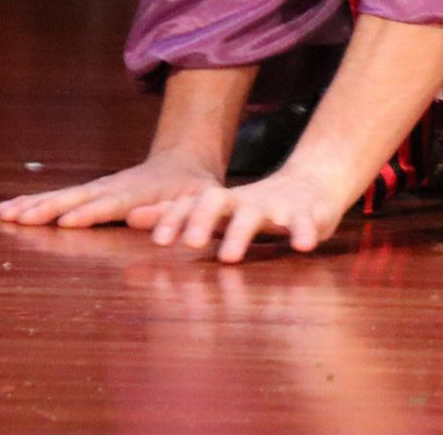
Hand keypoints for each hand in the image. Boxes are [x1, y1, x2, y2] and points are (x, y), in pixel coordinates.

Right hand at [0, 149, 221, 230]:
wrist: (184, 164)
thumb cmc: (196, 189)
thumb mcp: (202, 198)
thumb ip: (180, 210)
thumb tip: (151, 221)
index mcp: (142, 191)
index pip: (114, 203)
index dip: (92, 211)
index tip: (68, 221)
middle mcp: (115, 187)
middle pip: (79, 197)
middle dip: (50, 207)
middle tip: (21, 217)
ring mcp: (100, 187)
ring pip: (63, 195)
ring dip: (33, 204)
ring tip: (4, 213)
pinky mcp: (90, 192)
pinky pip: (59, 197)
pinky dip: (33, 201)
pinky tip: (8, 209)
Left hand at [146, 157, 363, 263]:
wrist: (311, 185)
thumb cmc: (254, 206)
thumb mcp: (217, 209)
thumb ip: (178, 214)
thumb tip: (131, 217)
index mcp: (222, 202)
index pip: (191, 204)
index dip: (174, 219)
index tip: (158, 241)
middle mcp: (244, 200)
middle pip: (218, 202)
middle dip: (202, 220)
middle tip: (190, 244)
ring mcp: (276, 206)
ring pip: (254, 216)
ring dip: (240, 234)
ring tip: (228, 257)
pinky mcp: (307, 214)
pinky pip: (305, 223)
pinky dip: (303, 232)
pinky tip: (303, 246)